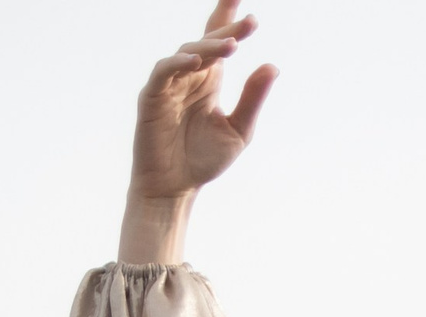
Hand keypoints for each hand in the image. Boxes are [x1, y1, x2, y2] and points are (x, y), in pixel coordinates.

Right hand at [130, 7, 275, 207]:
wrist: (174, 189)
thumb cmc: (204, 161)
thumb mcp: (238, 131)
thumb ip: (252, 99)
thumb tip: (273, 66)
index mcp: (209, 80)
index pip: (219, 42)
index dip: (230, 21)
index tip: (253, 15)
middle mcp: (189, 76)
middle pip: (206, 41)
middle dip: (226, 27)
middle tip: (248, 22)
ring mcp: (169, 84)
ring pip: (188, 52)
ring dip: (210, 47)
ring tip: (232, 46)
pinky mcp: (152, 96)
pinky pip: (164, 71)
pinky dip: (178, 63)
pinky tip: (197, 61)